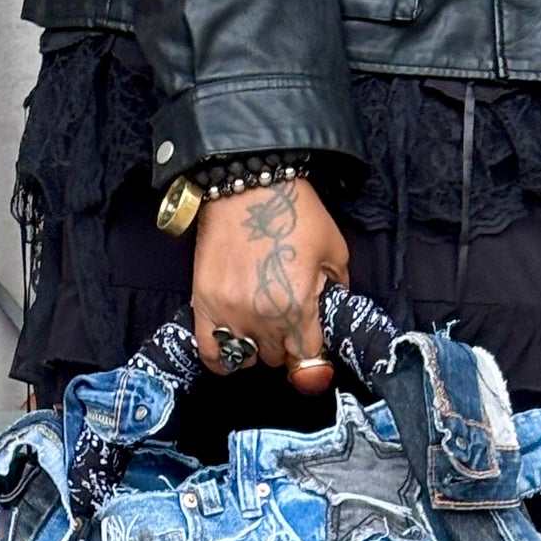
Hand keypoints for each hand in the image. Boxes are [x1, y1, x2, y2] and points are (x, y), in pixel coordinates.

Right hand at [191, 178, 348, 391]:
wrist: (246, 181)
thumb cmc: (294, 211)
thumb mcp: (334, 250)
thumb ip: (336, 289)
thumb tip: (330, 312)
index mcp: (298, 308)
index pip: (306, 356)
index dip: (310, 348)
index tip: (308, 336)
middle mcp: (263, 318)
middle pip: (277, 358)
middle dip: (284, 343)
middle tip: (284, 319)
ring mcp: (230, 312)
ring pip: (246, 358)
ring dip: (255, 348)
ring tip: (259, 327)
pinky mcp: (204, 302)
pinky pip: (210, 352)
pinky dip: (221, 359)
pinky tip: (231, 351)